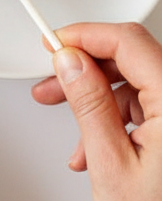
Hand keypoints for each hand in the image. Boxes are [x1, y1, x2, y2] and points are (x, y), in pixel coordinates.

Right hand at [32, 22, 161, 200]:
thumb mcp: (111, 164)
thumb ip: (89, 104)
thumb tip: (70, 61)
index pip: (128, 43)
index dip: (85, 36)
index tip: (54, 43)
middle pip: (133, 59)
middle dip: (86, 69)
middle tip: (52, 81)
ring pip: (137, 84)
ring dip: (99, 101)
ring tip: (71, 129)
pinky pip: (148, 108)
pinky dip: (117, 120)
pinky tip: (95, 148)